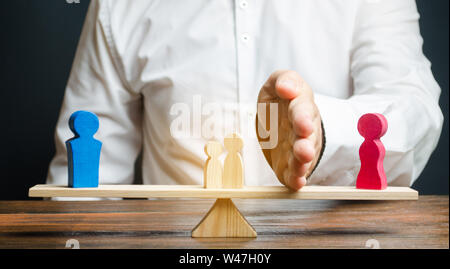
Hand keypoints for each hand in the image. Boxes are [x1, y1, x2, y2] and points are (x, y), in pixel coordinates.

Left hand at [256, 70, 322, 190]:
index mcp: (300, 106)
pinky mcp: (291, 165)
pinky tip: (297, 182)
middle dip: (305, 144)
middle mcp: (304, 129)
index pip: (302, 110)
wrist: (280, 120)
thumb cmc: (280, 101)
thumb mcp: (279, 83)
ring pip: (303, 157)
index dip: (302, 119)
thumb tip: (286, 87)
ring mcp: (299, 148)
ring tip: (300, 167)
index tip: (303, 126)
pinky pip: (295, 173)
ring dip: (302, 163)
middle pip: (306, 137)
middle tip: (304, 151)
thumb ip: (284, 80)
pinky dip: (296, 178)